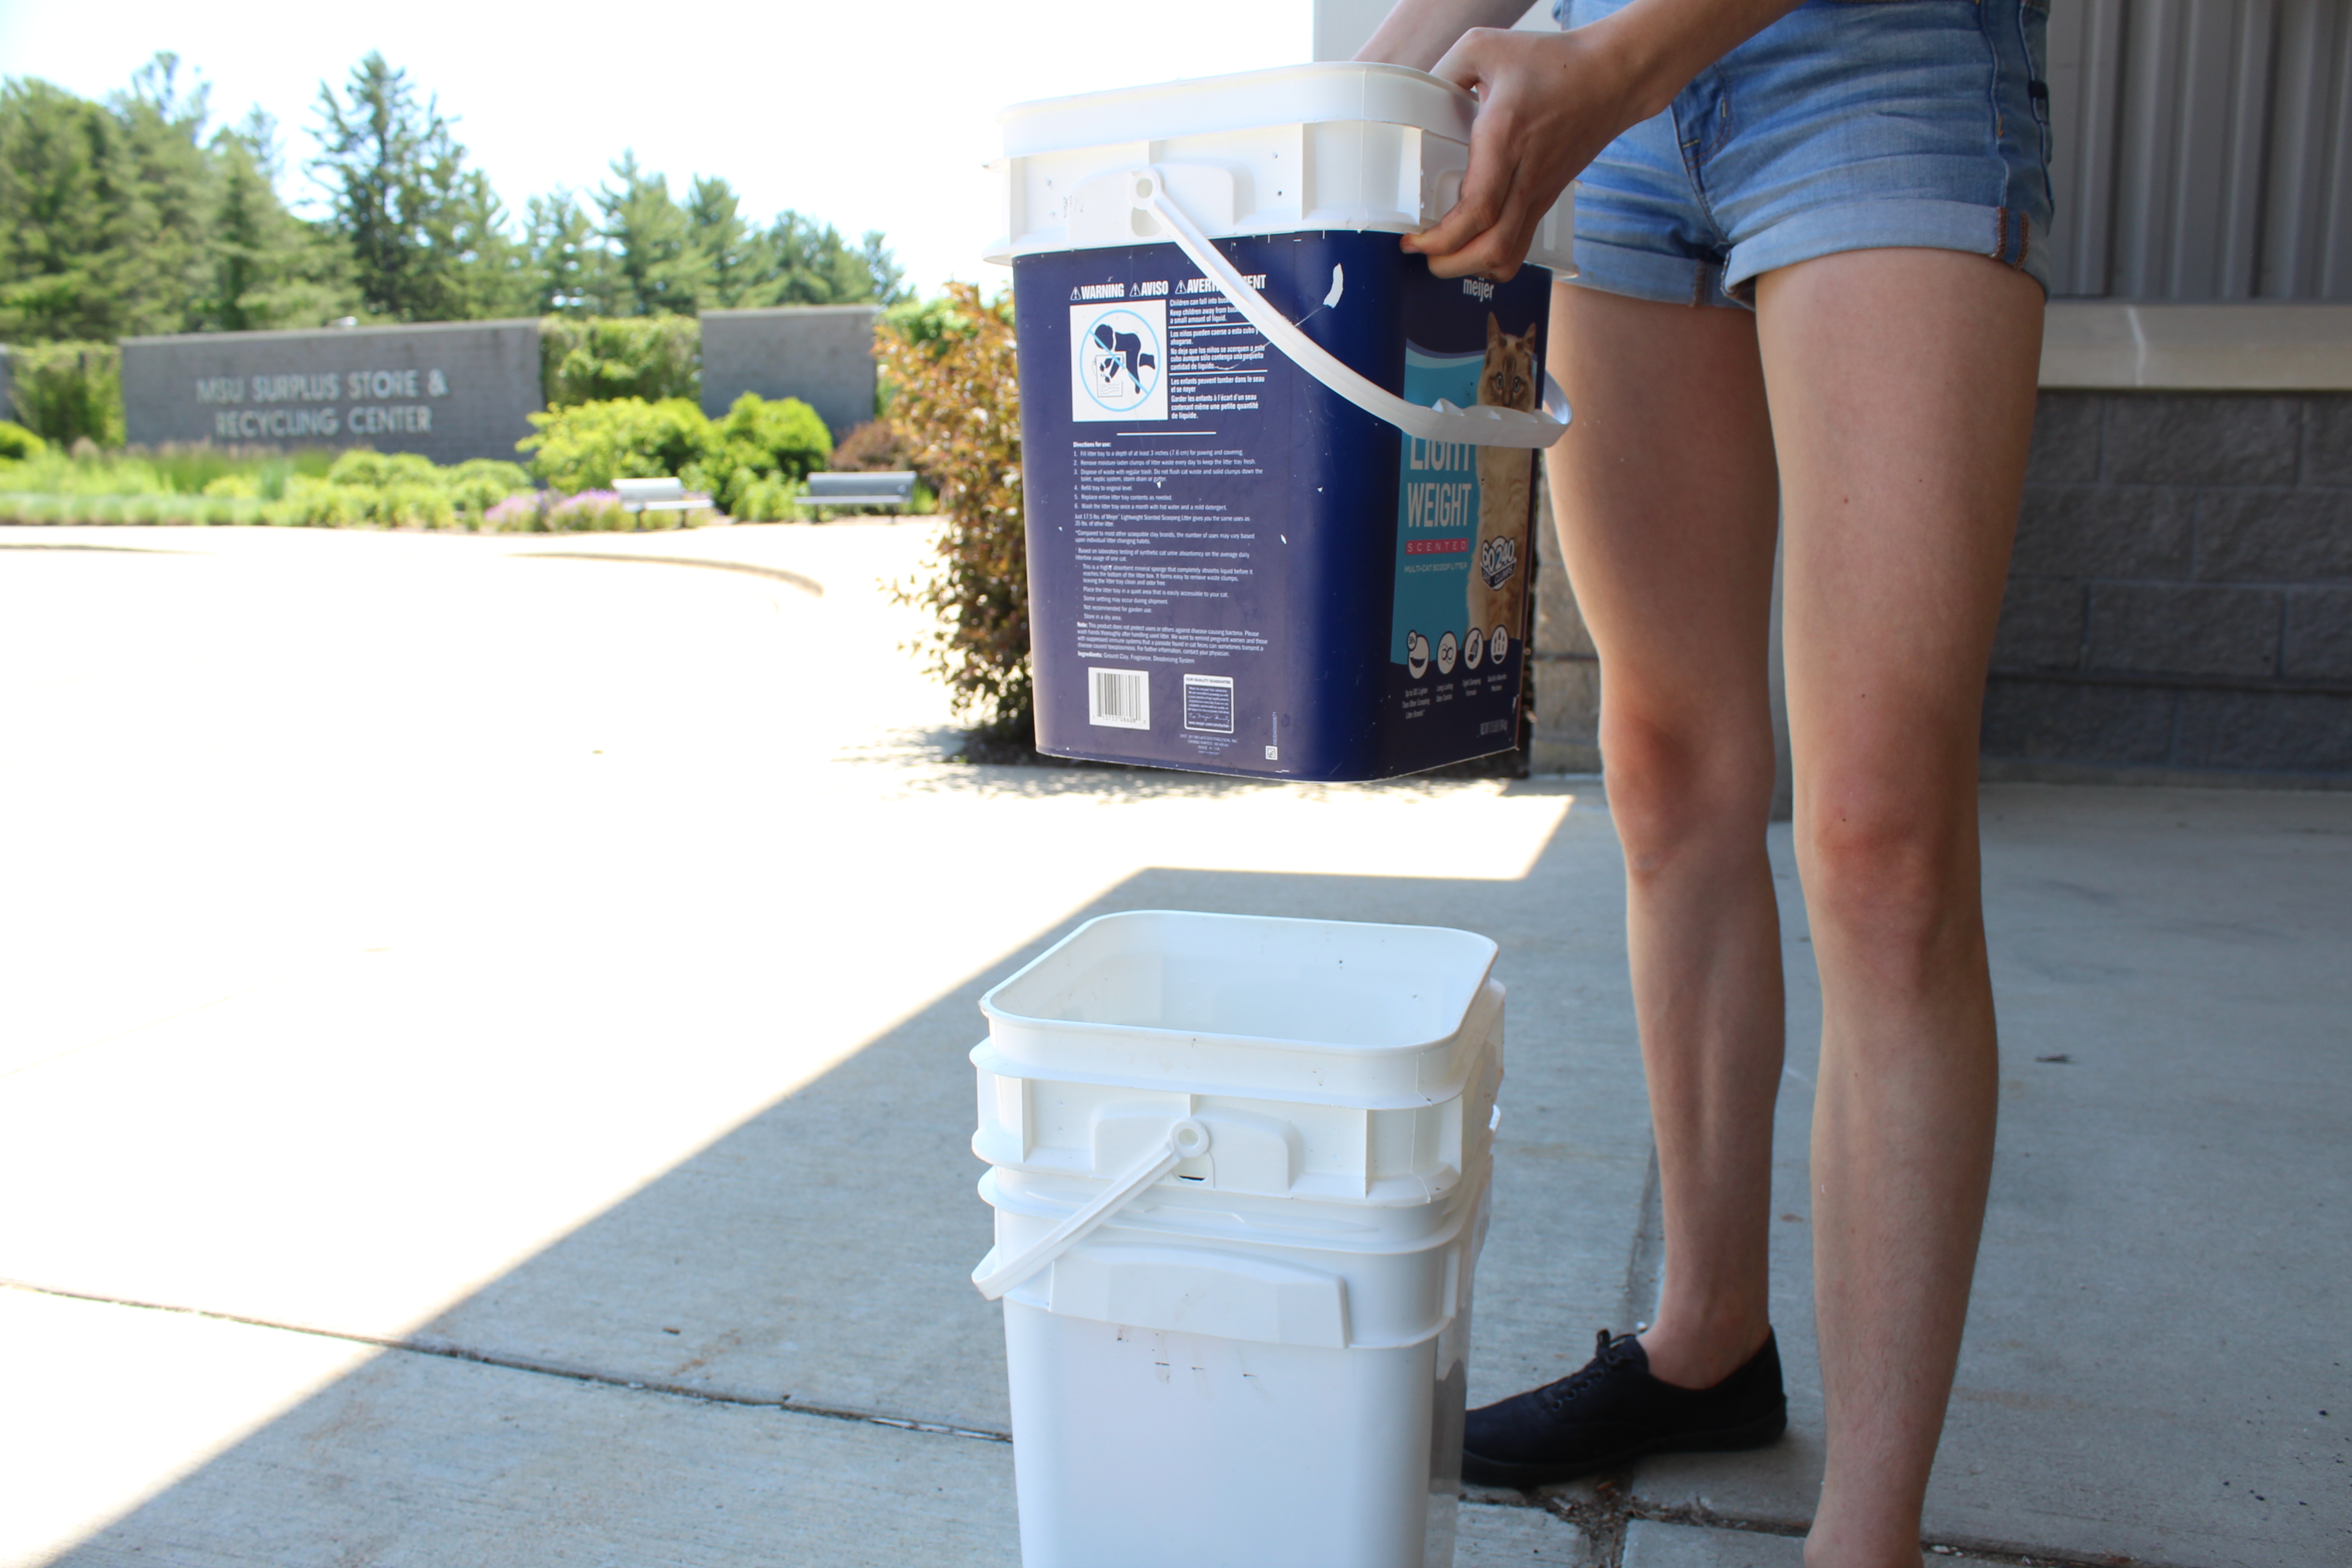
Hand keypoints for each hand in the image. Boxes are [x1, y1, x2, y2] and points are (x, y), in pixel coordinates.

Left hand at [1403, 26, 1644, 280]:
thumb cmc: (1554, 61)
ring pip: (1509, 256)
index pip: (1477, 210)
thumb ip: (1446, 67)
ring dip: (1473, 268)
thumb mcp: (1487, 46)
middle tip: (1423, 252)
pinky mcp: (1547, 198)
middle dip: (1449, 264)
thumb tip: (1417, 94)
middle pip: (1490, 248)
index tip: (1413, 237)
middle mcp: (1524, 175)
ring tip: (1446, 255)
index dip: (1440, 237)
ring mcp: (1539, 192)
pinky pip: (1521, 245)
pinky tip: (1474, 245)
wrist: (1613, 77)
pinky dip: (1494, 258)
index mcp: (1505, 138)